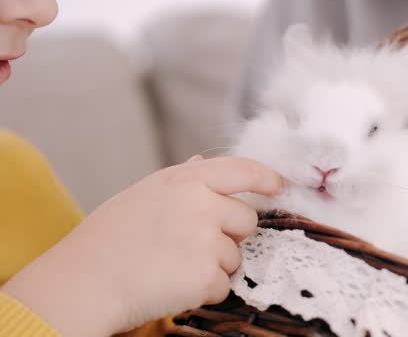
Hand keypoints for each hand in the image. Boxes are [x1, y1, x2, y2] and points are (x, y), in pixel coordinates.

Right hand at [2, 156, 282, 336]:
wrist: (83, 282)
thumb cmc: (109, 237)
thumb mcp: (145, 193)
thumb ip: (183, 179)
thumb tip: (204, 162)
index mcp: (186, 180)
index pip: (243, 170)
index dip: (267, 178)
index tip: (279, 186)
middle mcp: (202, 205)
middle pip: (247, 220)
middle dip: (231, 234)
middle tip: (192, 243)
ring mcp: (206, 241)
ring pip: (236, 256)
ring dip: (214, 265)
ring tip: (173, 265)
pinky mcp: (205, 277)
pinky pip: (223, 284)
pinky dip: (205, 290)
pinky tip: (173, 284)